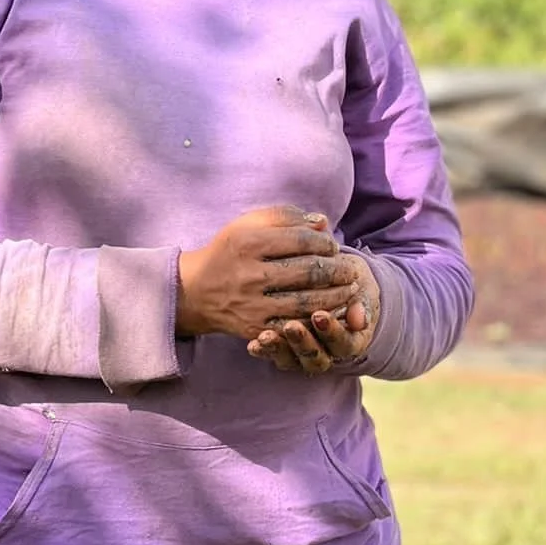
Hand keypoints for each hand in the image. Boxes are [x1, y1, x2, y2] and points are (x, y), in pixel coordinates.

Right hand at [175, 205, 359, 338]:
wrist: (195, 291)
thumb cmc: (229, 251)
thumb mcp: (248, 224)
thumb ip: (285, 216)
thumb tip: (322, 222)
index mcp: (248, 243)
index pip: (301, 240)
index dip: (324, 243)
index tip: (333, 246)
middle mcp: (250, 274)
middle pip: (308, 271)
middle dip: (337, 270)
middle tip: (351, 269)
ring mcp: (253, 305)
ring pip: (307, 301)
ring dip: (336, 296)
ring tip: (350, 289)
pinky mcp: (255, 328)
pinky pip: (295, 326)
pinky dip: (319, 319)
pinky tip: (333, 311)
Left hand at [247, 254, 379, 375]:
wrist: (334, 280)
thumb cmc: (350, 282)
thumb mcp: (361, 288)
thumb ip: (362, 303)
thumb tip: (360, 319)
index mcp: (350, 342)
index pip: (342, 344)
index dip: (331, 332)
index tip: (319, 315)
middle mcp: (327, 353)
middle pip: (315, 359)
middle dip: (303, 343)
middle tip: (291, 326)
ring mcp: (303, 353)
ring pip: (291, 360)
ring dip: (279, 349)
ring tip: (266, 337)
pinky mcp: (283, 348)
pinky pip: (273, 354)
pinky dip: (263, 350)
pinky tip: (253, 343)